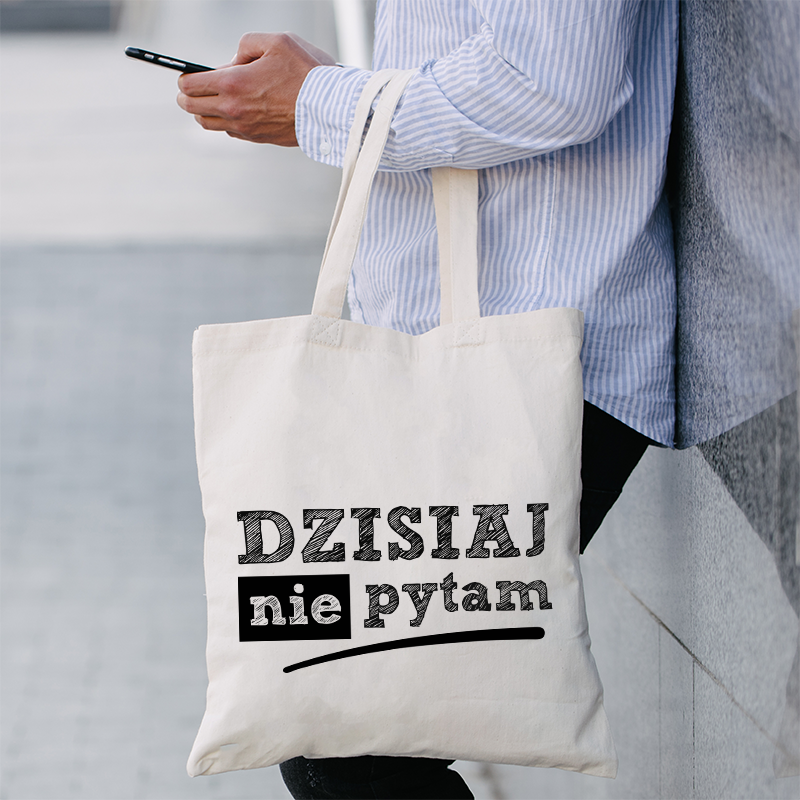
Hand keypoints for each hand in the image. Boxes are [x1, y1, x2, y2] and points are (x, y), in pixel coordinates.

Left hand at [177, 32, 335, 145]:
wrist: (331, 108)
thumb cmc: (307, 73)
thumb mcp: (276, 41)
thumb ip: (247, 44)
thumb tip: (235, 61)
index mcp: (232, 83)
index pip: (190, 86)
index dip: (184, 79)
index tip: (186, 75)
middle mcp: (234, 110)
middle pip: (193, 109)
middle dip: (187, 98)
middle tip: (189, 90)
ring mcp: (246, 128)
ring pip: (209, 125)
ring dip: (204, 113)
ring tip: (209, 102)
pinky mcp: (259, 138)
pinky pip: (231, 133)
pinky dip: (226, 122)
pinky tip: (235, 111)